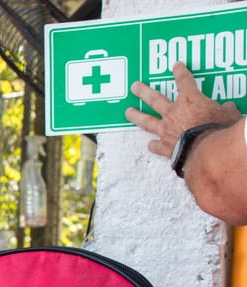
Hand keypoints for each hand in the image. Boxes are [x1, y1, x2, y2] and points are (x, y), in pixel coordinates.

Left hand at [125, 61, 240, 157]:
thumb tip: (229, 108)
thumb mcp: (228, 114)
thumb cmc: (219, 129)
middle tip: (134, 86)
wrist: (208, 151)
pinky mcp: (165, 147)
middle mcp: (173, 113)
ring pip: (146, 121)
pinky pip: (156, 146)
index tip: (176, 66)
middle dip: (143, 91)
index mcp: (190, 100)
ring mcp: (166, 130)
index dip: (180, 72)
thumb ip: (226, 109)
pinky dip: (153, 145)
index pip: (184, 81)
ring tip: (128, 112)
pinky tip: (150, 145)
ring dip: (136, 116)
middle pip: (154, 99)